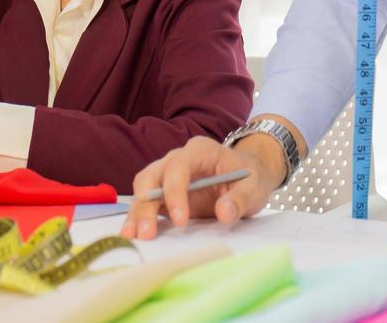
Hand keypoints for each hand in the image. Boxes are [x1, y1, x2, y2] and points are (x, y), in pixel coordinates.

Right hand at [122, 135, 278, 239]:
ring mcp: (167, 176)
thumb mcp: (254, 187)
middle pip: (152, 175)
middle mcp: (177, 159)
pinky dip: (138, 217)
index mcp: (200, 151)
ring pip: (143, 188)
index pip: (178, 166)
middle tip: (147, 232)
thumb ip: (240, 199)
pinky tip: (132, 234)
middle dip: (146, 204)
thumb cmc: (250, 177)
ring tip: (133, 236)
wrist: (248, 176)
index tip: (181, 221)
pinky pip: (146, 202)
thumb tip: (223, 213)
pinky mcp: (164, 194)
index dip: (175, 192)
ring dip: (137, 212)